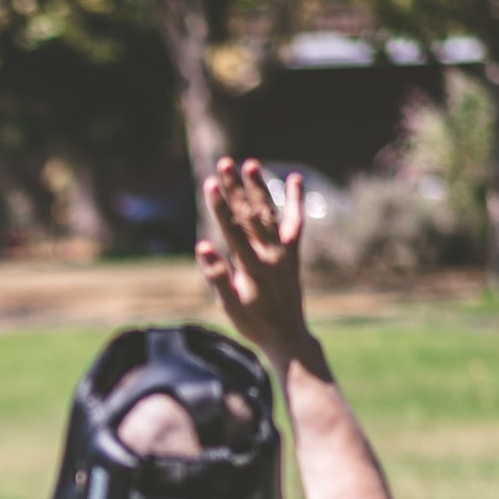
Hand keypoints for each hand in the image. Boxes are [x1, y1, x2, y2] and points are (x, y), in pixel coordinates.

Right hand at [197, 157, 312, 358]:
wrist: (288, 335)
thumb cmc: (254, 323)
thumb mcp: (230, 305)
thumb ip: (218, 276)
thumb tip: (202, 247)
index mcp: (252, 266)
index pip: (233, 229)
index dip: (220, 205)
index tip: (209, 183)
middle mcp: (270, 253)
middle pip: (250, 214)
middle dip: (236, 188)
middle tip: (225, 163)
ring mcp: (284, 251)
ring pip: (270, 213)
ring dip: (259, 188)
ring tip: (250, 164)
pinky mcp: (293, 253)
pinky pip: (295, 222)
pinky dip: (295, 201)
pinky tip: (295, 179)